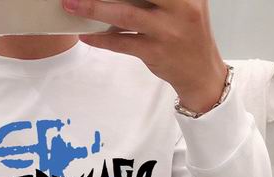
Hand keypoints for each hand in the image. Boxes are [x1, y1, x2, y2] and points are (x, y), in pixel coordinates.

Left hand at [61, 0, 227, 112]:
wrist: (201, 73)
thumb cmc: (188, 35)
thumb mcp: (184, 6)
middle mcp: (180, 8)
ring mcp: (167, 32)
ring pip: (126, 16)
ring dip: (95, 9)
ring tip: (73, 6)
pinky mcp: (155, 53)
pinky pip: (122, 44)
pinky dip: (102, 39)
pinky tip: (87, 34)